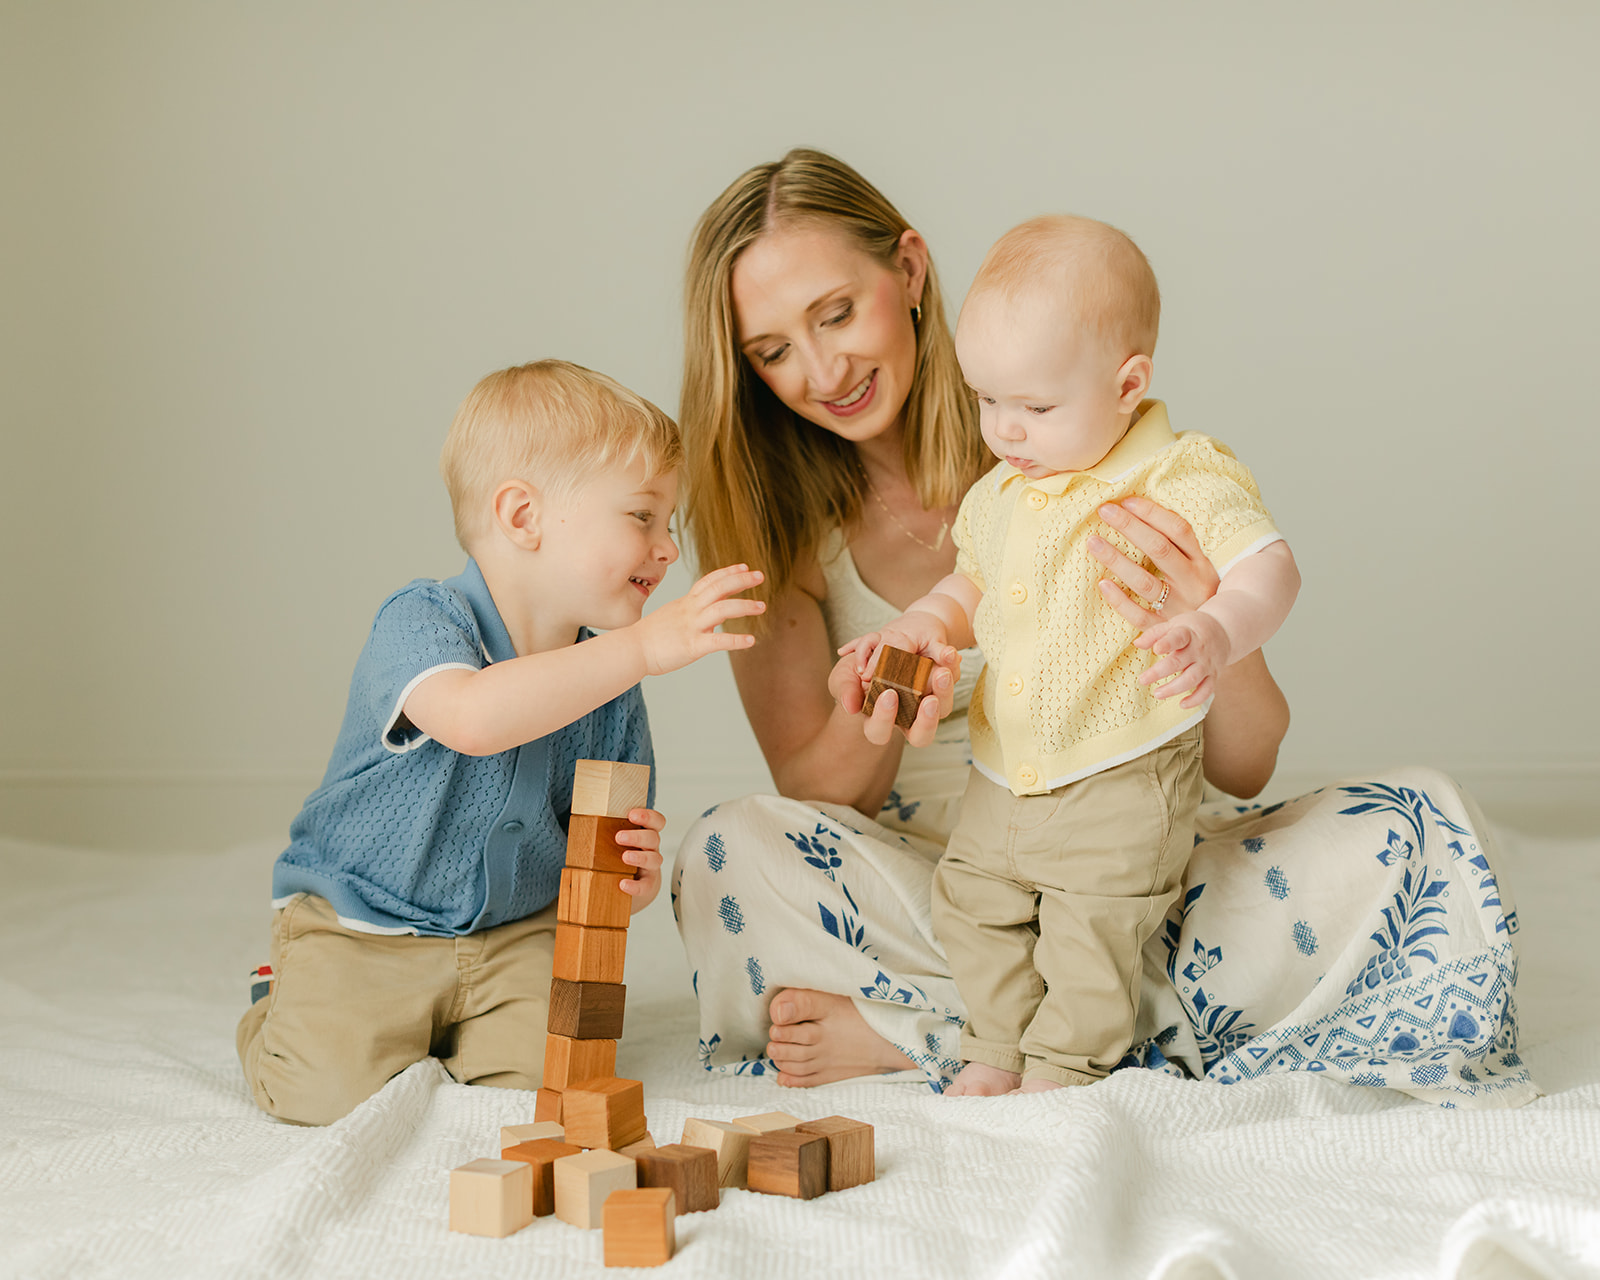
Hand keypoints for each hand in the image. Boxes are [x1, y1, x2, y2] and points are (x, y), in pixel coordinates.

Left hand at [616, 807, 664, 912]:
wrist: (630, 885)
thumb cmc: (618, 857)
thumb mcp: (615, 841)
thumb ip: (606, 830)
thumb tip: (581, 820)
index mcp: (644, 834)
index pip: (656, 821)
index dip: (647, 816)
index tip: (631, 814)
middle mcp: (651, 849)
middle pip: (653, 838)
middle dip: (637, 836)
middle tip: (618, 837)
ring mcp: (651, 867)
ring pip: (654, 859)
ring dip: (640, 857)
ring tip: (624, 857)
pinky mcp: (647, 885)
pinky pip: (646, 885)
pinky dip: (635, 885)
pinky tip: (623, 884)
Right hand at [633, 564, 765, 676]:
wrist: (631, 649)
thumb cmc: (649, 637)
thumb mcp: (670, 617)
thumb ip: (689, 615)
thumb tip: (707, 620)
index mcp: (685, 603)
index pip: (709, 581)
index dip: (727, 572)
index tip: (744, 567)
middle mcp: (690, 610)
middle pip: (719, 588)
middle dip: (741, 580)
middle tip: (760, 576)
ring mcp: (691, 626)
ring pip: (722, 609)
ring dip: (744, 606)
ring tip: (762, 606)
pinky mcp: (692, 645)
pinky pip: (718, 640)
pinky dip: (736, 640)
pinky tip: (751, 640)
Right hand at [835, 614, 960, 747]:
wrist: (879, 648)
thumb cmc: (856, 672)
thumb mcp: (844, 677)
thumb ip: (845, 691)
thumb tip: (850, 707)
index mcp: (877, 721)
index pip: (879, 732)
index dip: (884, 719)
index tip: (889, 694)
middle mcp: (904, 718)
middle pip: (920, 735)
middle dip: (926, 720)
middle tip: (928, 701)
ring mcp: (924, 703)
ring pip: (942, 709)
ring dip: (945, 692)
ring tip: (942, 672)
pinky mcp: (939, 685)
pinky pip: (951, 682)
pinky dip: (951, 667)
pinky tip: (948, 654)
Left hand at [1090, 496, 1219, 629]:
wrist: (1217, 637)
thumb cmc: (1200, 595)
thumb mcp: (1199, 570)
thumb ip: (1178, 548)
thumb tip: (1140, 515)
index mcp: (1202, 564)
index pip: (1179, 530)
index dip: (1152, 513)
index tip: (1126, 501)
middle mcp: (1192, 583)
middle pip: (1160, 550)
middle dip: (1130, 527)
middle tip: (1104, 511)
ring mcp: (1178, 608)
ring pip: (1145, 582)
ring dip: (1117, 560)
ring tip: (1093, 542)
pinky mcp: (1164, 629)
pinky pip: (1139, 615)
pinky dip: (1120, 600)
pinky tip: (1102, 584)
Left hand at [1136, 609, 1231, 708]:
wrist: (1223, 632)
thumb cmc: (1191, 629)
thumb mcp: (1174, 624)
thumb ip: (1155, 633)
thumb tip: (1137, 644)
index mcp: (1188, 634)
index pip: (1178, 637)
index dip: (1167, 643)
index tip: (1156, 649)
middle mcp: (1199, 650)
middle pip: (1180, 662)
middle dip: (1160, 672)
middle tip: (1142, 680)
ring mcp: (1207, 664)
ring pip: (1192, 679)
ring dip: (1174, 688)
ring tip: (1156, 694)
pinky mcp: (1214, 676)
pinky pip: (1207, 690)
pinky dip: (1196, 699)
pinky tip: (1182, 704)